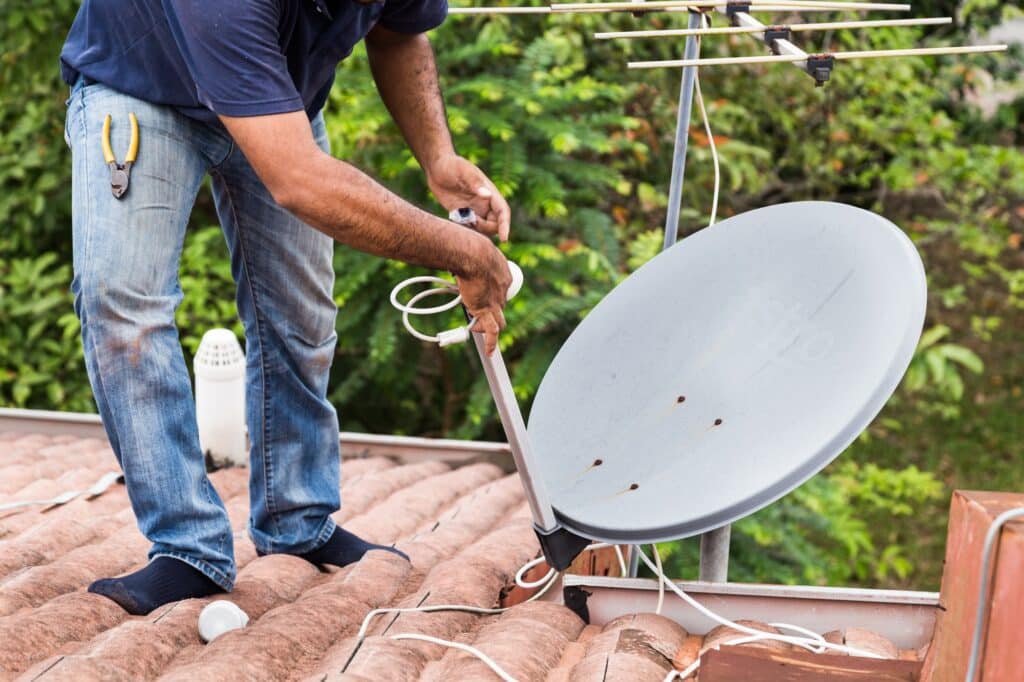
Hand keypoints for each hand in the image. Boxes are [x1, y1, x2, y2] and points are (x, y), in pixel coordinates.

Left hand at [427, 154, 510, 241]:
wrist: (436, 167)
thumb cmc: (450, 164)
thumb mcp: (462, 170)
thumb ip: (474, 183)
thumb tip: (488, 195)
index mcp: (490, 192)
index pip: (503, 212)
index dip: (505, 225)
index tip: (505, 238)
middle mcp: (485, 203)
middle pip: (494, 225)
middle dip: (486, 228)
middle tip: (469, 219)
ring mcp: (474, 210)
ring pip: (482, 229)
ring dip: (475, 229)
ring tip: (460, 216)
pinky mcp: (463, 214)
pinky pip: (469, 229)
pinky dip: (465, 230)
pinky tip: (455, 217)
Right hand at [456, 237, 512, 354]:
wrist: (471, 252)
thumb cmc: (468, 244)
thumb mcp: (471, 248)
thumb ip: (465, 252)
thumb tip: (449, 247)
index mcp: (503, 273)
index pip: (501, 290)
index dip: (492, 294)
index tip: (483, 294)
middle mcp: (503, 289)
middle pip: (500, 306)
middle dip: (491, 310)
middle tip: (478, 310)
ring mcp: (495, 301)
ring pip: (499, 320)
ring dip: (490, 325)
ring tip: (480, 329)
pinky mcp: (485, 310)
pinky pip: (492, 331)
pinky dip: (492, 343)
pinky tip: (490, 352)